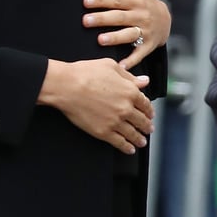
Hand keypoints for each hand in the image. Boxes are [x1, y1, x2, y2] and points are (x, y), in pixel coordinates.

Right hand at [38, 57, 152, 153]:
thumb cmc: (85, 73)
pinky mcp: (103, 132)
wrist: (66, 86)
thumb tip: (143, 80)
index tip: (150, 113)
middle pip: (141, 120)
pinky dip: (126, 147)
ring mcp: (115, 122)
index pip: (145, 104)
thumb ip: (129, 76)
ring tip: (141, 141)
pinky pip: (119, 143)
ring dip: (139, 139)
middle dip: (146, 125)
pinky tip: (129, 149)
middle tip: (148, 128)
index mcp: (130, 91)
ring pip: (133, 134)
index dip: (149, 110)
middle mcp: (126, 108)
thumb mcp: (110, 66)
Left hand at [82, 0, 170, 69]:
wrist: (166, 19)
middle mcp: (140, 16)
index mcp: (135, 0)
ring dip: (115, 38)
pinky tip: (120, 66)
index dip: (102, 0)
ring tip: (100, 40)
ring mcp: (144, 31)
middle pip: (119, 17)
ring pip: (128, 35)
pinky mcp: (148, 45)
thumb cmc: (144, 0)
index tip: (86, 1)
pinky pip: (139, 54)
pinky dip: (131, 61)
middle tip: (85, 21)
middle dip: (102, 19)